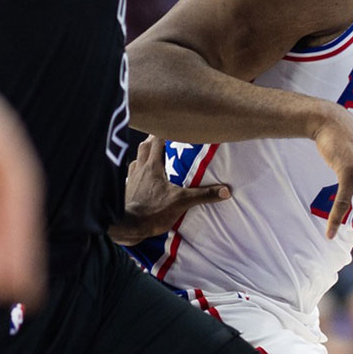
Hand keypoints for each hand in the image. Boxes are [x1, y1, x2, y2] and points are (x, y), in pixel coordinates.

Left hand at [110, 135, 229, 245]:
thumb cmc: (152, 211)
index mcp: (153, 166)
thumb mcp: (181, 202)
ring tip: (152, 156)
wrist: (126, 227)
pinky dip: (137, 172)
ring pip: (136, 159)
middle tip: (162, 138)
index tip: (172, 126)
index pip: (157, 141)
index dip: (164, 131)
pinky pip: (131, 175)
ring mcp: (131, 179)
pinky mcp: (126, 191)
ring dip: (144, 155)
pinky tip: (142, 179)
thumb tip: (226, 190)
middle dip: (153, 140)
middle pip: (144, 147)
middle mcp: (140, 169)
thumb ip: (203, 195)